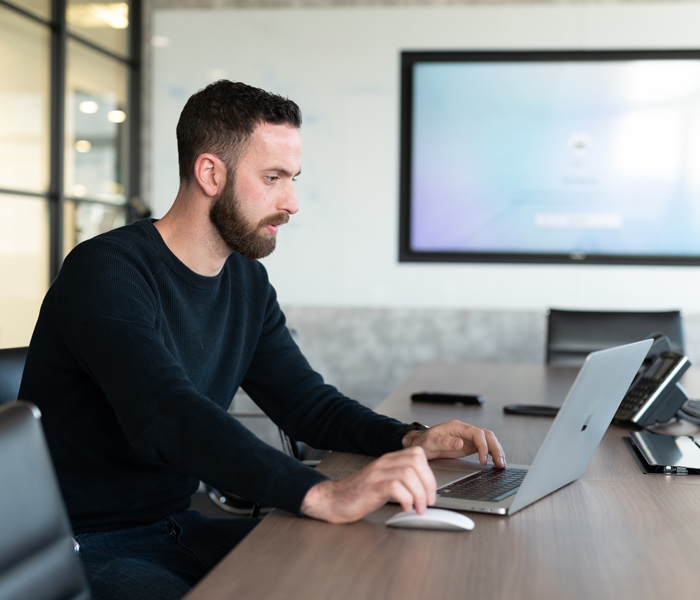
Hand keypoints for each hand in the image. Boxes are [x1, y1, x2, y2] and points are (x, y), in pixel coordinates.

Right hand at [301, 446, 435, 523]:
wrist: (334, 501)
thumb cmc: (359, 495)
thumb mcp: (384, 483)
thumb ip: (401, 480)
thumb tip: (425, 489)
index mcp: (388, 460)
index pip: (417, 454)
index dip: (429, 473)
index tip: (430, 492)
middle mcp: (383, 463)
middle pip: (415, 461)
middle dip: (428, 483)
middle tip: (428, 501)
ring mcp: (376, 474)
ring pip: (408, 473)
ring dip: (419, 494)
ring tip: (418, 508)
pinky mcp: (371, 487)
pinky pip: (395, 487)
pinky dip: (406, 499)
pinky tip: (406, 508)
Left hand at [402, 420, 505, 467]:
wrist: (419, 444)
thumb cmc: (423, 441)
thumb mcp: (430, 442)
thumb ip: (445, 442)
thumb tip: (460, 443)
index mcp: (457, 427)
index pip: (477, 433)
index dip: (482, 446)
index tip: (483, 459)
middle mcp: (464, 431)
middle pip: (487, 435)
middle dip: (495, 448)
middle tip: (500, 462)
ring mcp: (467, 438)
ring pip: (488, 440)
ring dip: (496, 451)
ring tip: (501, 464)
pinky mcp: (468, 446)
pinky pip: (484, 448)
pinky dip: (492, 454)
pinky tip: (495, 462)